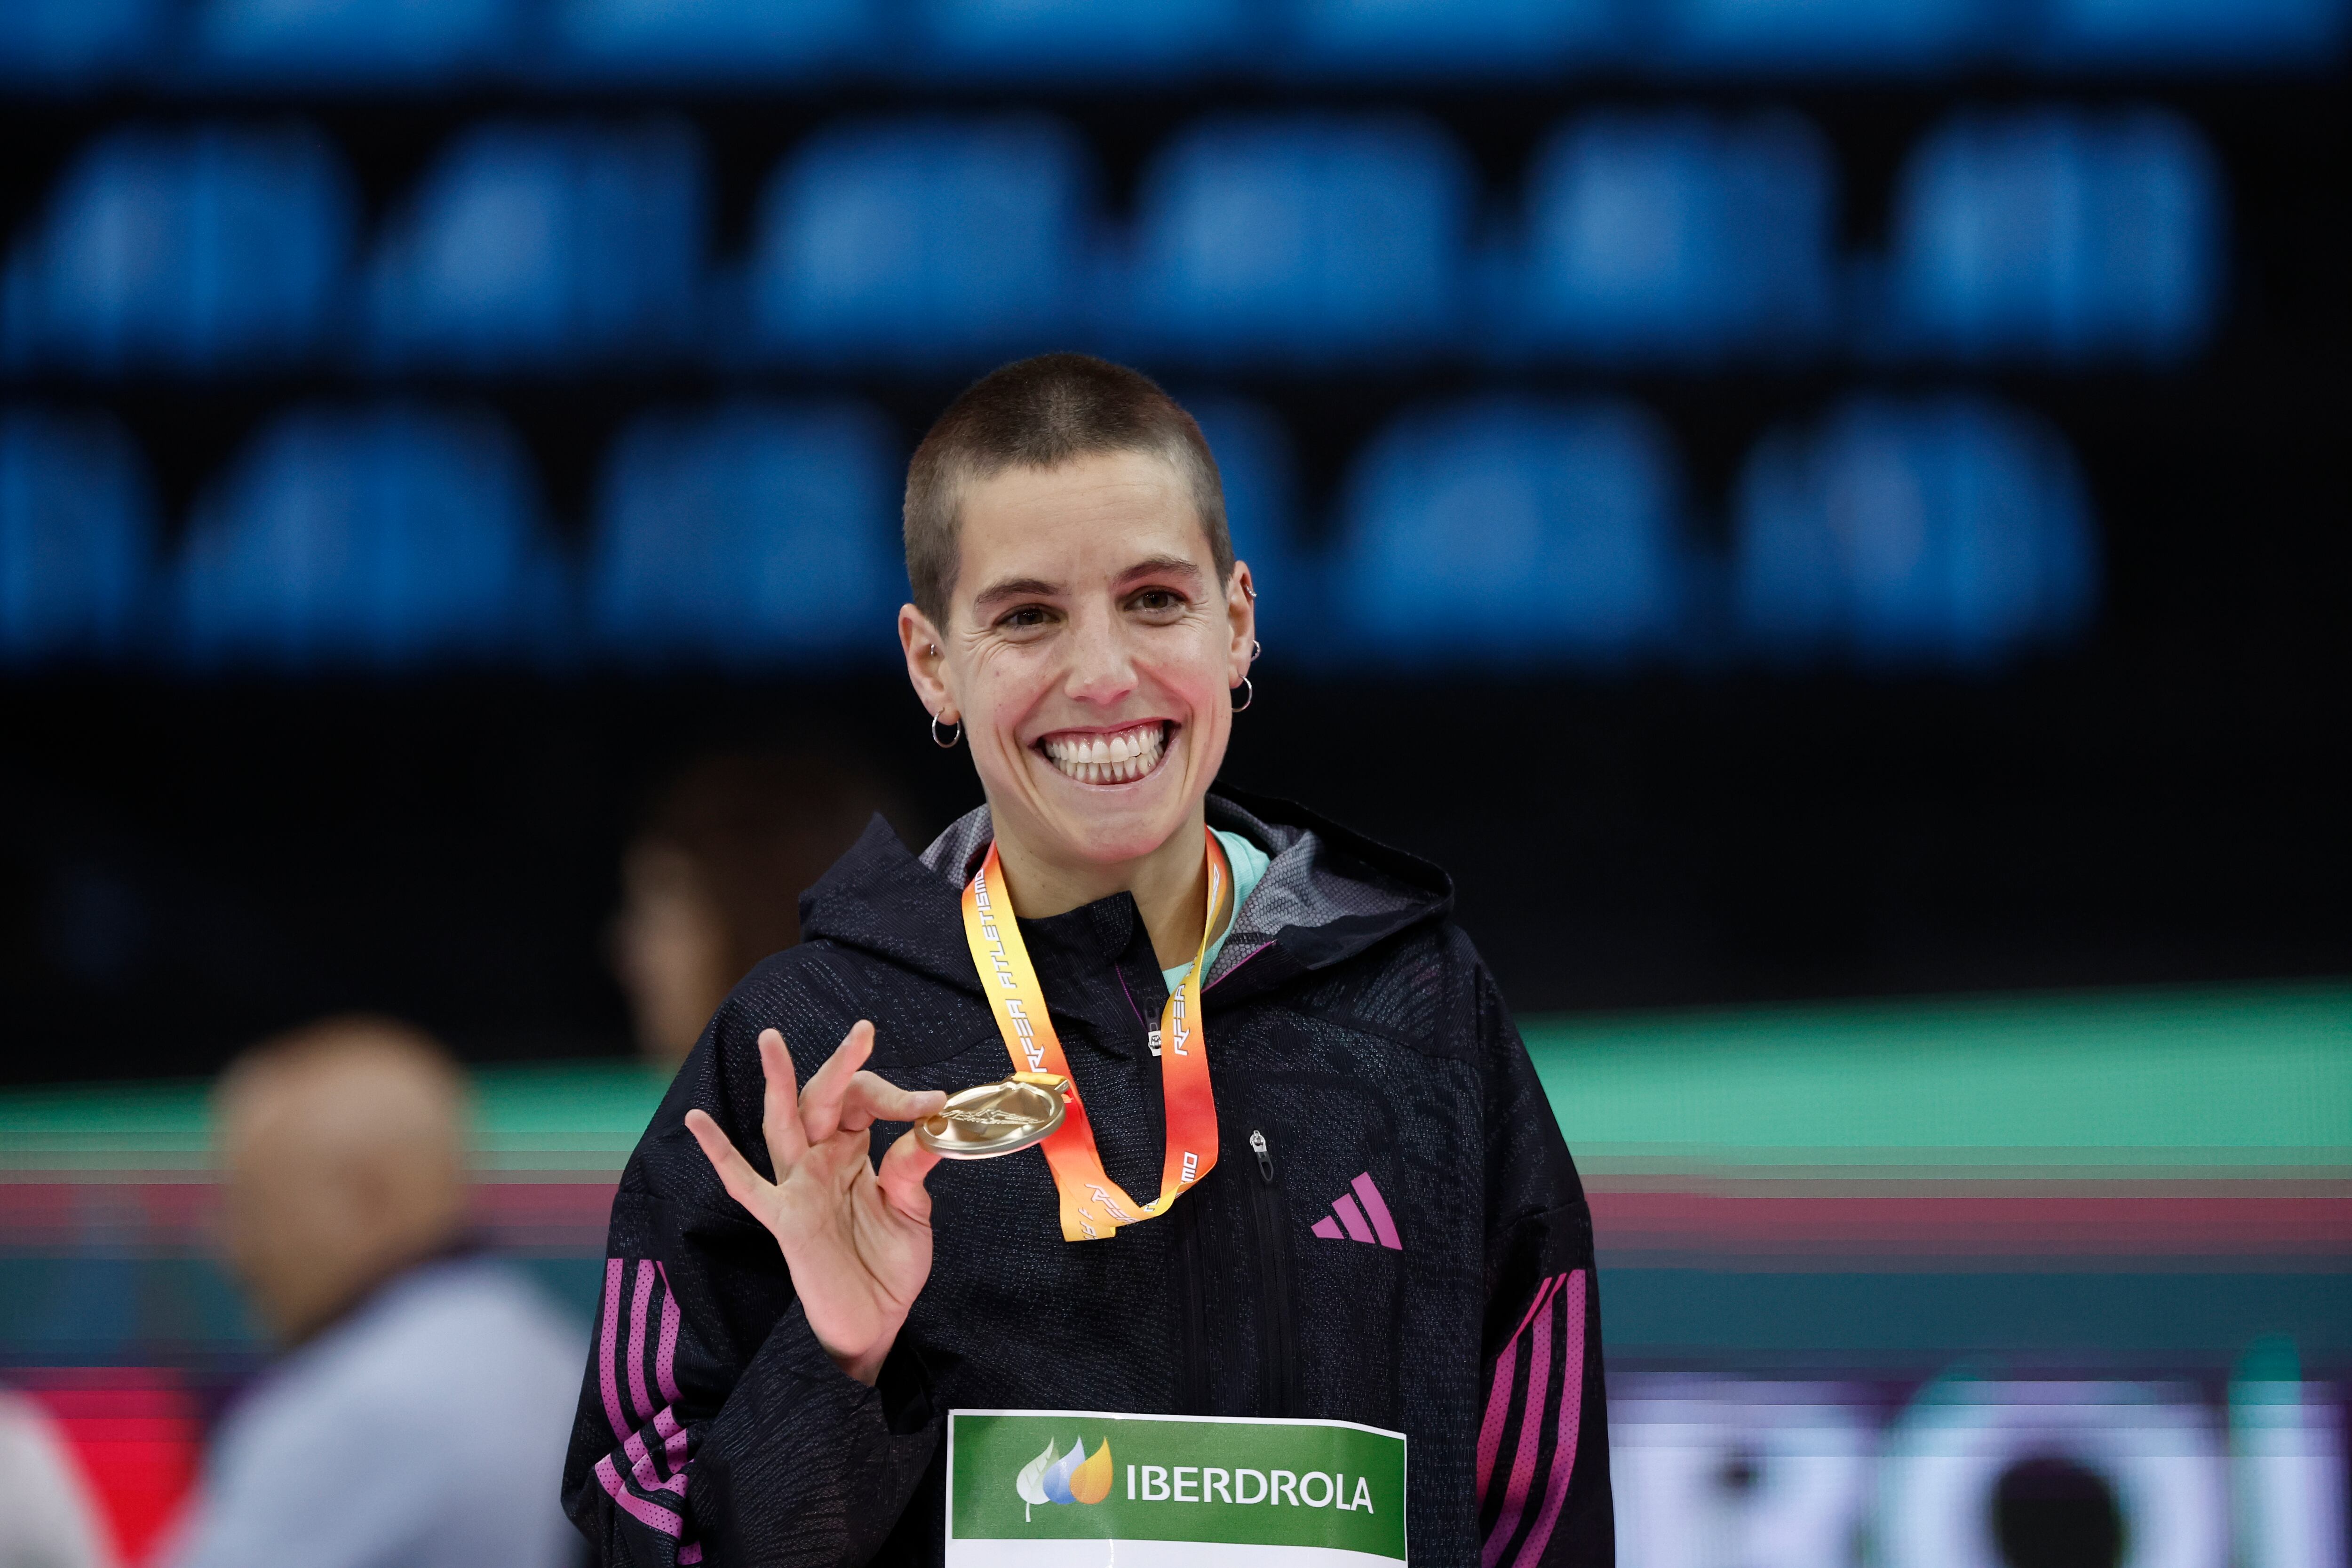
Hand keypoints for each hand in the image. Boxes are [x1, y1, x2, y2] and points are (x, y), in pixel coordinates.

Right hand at [684, 1022, 945, 1385]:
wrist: (875, 1325)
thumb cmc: (887, 1267)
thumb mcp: (911, 1210)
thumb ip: (912, 1167)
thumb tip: (930, 1125)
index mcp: (852, 1153)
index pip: (867, 1103)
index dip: (901, 1100)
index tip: (936, 1104)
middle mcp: (821, 1162)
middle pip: (823, 1101)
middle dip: (841, 1065)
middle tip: (862, 1030)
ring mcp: (798, 1188)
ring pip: (782, 1125)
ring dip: (778, 1083)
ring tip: (771, 1041)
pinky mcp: (785, 1220)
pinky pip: (746, 1184)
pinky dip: (720, 1154)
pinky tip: (698, 1121)